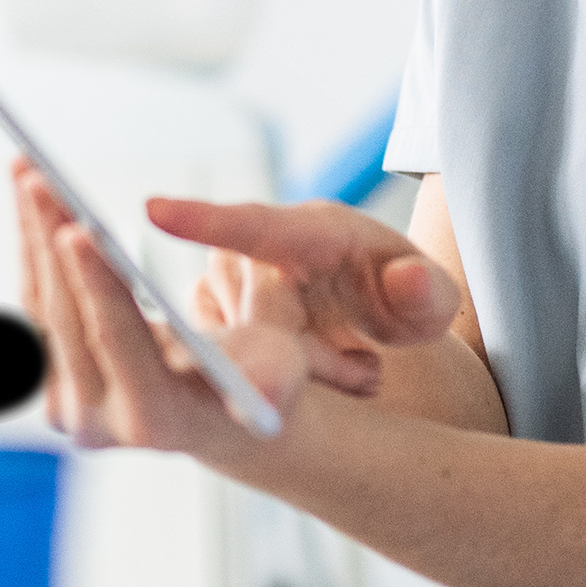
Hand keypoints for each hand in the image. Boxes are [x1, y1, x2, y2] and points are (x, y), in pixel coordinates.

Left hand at [11, 164, 303, 453]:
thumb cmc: (259, 377)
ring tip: (28, 167)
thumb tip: (267, 394)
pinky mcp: (47, 378)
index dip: (97, 283)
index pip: (115, 340)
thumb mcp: (280, 368)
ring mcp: (64, 403)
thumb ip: (272, 375)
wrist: (219, 410)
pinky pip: (31, 303)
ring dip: (32, 233)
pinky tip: (29, 195)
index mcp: (153, 417)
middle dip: (51, 242)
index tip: (76, 230)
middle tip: (41, 179)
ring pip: (37, 305)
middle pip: (65, 318)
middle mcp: (97, 421)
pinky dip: (31, 246)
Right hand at [146, 196, 461, 399]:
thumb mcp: (431, 301)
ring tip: (349, 367)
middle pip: (257, 320)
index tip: (154, 210)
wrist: (375, 304)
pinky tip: (311, 374)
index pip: (254, 225)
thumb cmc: (402, 296)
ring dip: (292, 371)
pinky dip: (266, 376)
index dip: (204, 220)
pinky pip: (221, 357)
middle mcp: (258, 246)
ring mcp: (228, 277)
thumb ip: (429, 293)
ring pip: (237, 346)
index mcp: (313, 229)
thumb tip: (408, 281)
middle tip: (365, 374)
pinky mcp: (210, 309)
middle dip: (311, 360)